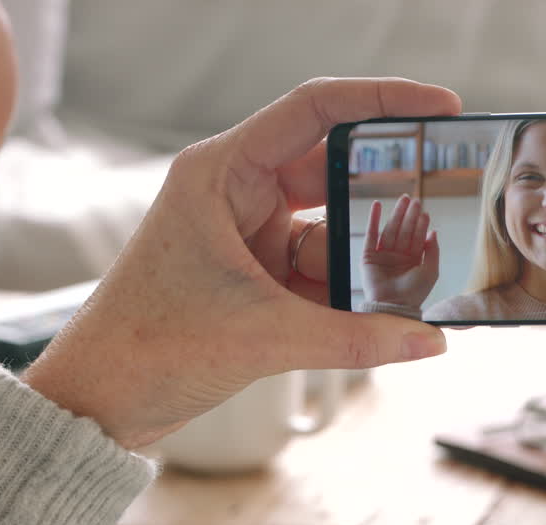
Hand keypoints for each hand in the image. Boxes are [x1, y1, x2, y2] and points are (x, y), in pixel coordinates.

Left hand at [21, 78, 461, 448]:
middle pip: (334, 171)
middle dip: (389, 191)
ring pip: (334, 231)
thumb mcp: (261, 338)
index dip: (382, 100)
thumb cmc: (146, 348)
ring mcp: (249, 238)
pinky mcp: (257, 281)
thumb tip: (428, 342)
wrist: (98, 404)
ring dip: (372, 256)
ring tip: (423, 276)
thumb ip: (353, 340)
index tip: (440, 107)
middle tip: (447, 198)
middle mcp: (236, 195)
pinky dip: (354, 293)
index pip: (313, 111)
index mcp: (221, 173)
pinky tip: (391, 313)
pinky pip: (322, 274)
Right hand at [361, 194, 439, 308]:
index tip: (424, 212)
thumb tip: (434, 232)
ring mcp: (383, 255)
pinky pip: (371, 234)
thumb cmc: (413, 293)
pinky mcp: (368, 256)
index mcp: (412, 260)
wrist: (393, 306)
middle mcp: (398, 256)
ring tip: (403, 199)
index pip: (417, 238)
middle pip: (404, 230)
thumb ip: (433, 252)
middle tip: (414, 200)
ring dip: (396, 214)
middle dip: (409, 215)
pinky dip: (373, 219)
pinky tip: (377, 205)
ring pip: (390, 230)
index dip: (421, 224)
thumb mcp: (431, 272)